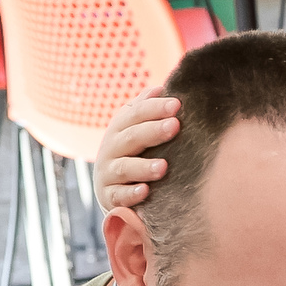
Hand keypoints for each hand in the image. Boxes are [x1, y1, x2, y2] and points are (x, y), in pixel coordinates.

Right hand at [95, 95, 176, 211]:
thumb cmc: (132, 154)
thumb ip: (144, 109)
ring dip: (143, 167)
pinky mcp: (109, 196)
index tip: (177, 104)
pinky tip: (145, 192)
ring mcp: (108, 173)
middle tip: (175, 126)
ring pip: (124, 168)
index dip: (155, 108)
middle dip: (153, 131)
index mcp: (120, 128)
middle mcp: (111, 148)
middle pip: (131, 137)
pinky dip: (131, 194)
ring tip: (163, 167)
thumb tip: (160, 88)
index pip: (136, 113)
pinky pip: (119, 195)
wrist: (112, 191)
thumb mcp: (135, 129)